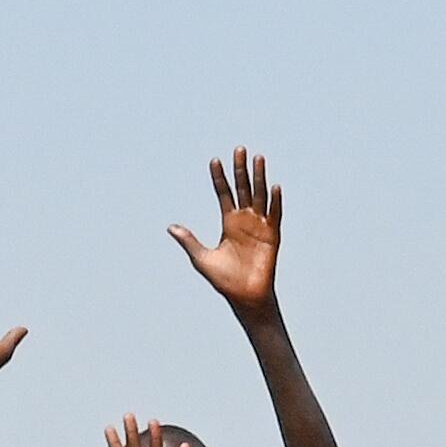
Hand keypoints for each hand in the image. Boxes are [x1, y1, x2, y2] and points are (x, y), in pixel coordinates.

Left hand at [168, 151, 283, 311]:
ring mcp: (260, 226)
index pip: (224, 193)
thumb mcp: (202, 258)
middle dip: (241, 169)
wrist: (245, 297)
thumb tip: (170, 227)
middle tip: (240, 149)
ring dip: (259, 178)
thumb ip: (189, 240)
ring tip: (258, 158)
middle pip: (243, 188)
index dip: (219, 177)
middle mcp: (245, 220)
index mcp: (229, 223)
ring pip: (259, 196)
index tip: (214, 160)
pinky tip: (274, 187)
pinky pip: (274, 215)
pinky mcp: (273, 236)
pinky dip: (275, 202)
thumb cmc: (225, 281)